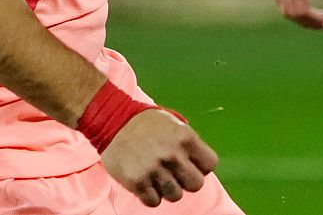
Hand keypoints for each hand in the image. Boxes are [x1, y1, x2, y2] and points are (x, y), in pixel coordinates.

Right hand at [101, 109, 217, 206]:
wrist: (113, 121)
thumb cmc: (145, 122)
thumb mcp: (174, 123)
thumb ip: (188, 142)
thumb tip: (199, 162)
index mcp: (185, 138)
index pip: (210, 164)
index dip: (201, 166)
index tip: (192, 164)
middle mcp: (172, 155)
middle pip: (196, 184)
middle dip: (187, 181)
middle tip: (176, 174)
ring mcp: (154, 170)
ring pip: (175, 196)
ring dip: (168, 189)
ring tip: (158, 177)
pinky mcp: (137, 182)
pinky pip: (154, 202)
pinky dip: (151, 195)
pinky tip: (147, 182)